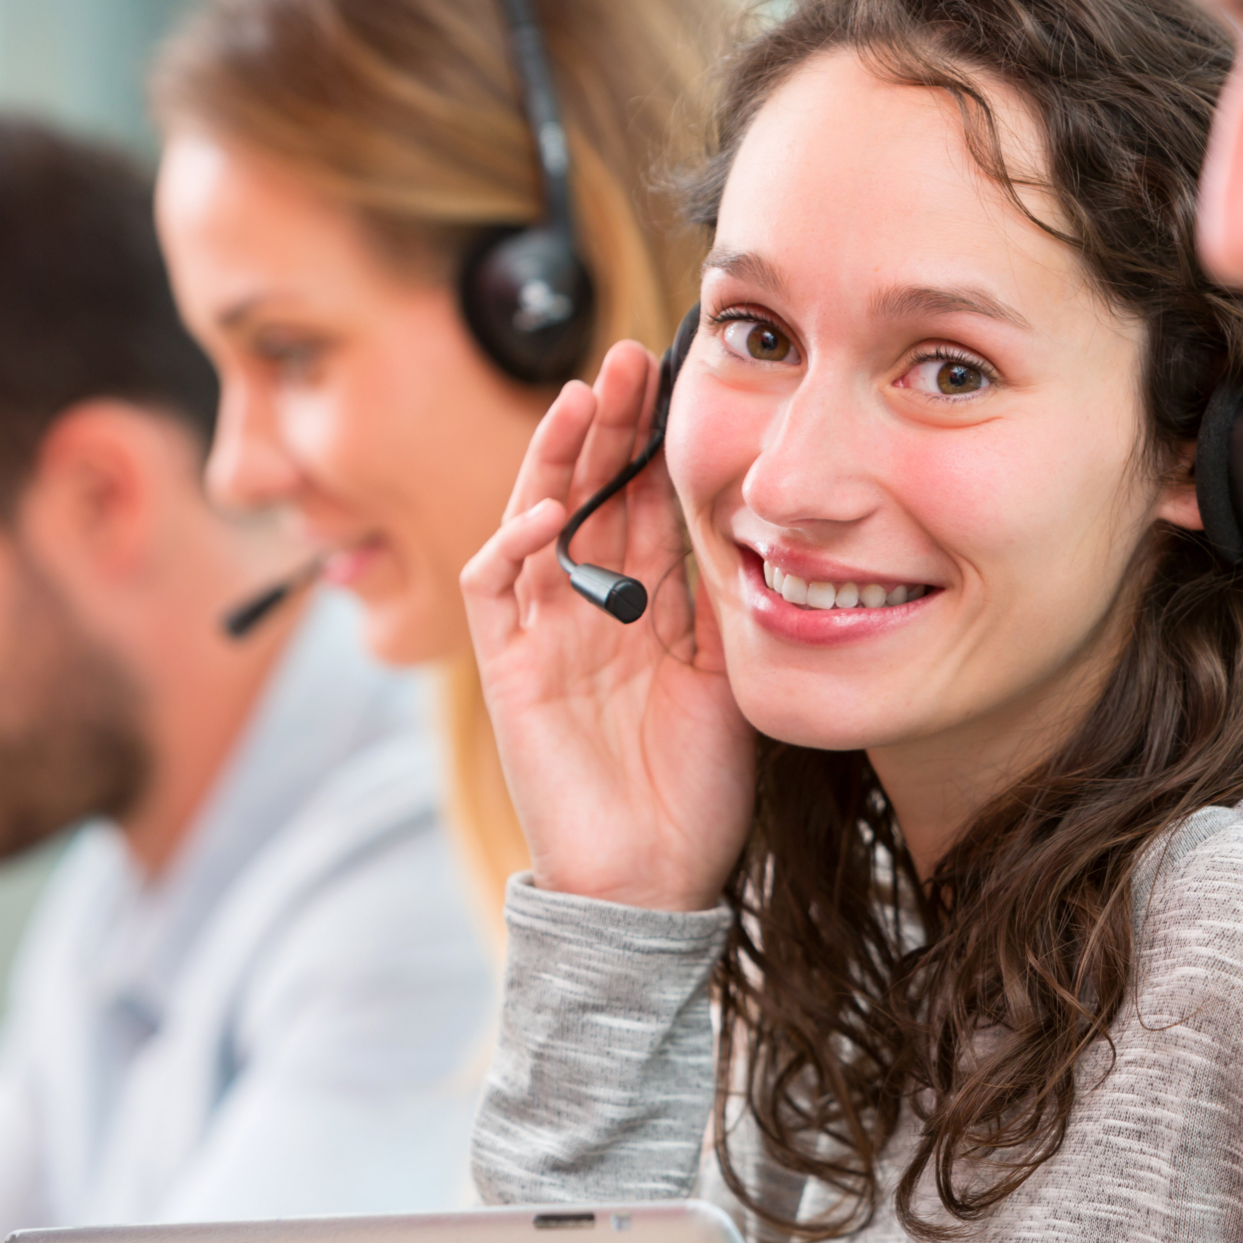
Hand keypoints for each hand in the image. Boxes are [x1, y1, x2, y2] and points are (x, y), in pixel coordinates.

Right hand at [459, 339, 757, 911]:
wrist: (652, 883)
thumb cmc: (698, 791)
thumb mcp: (731, 672)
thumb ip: (722, 596)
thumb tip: (747, 511)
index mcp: (650, 605)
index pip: (647, 500)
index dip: (657, 441)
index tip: (683, 379)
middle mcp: (593, 607)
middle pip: (592, 492)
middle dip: (608, 424)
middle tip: (630, 359)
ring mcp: (545, 634)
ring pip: (536, 519)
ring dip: (557, 458)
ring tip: (583, 398)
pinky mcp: (507, 670)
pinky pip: (495, 589)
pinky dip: (514, 543)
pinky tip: (549, 509)